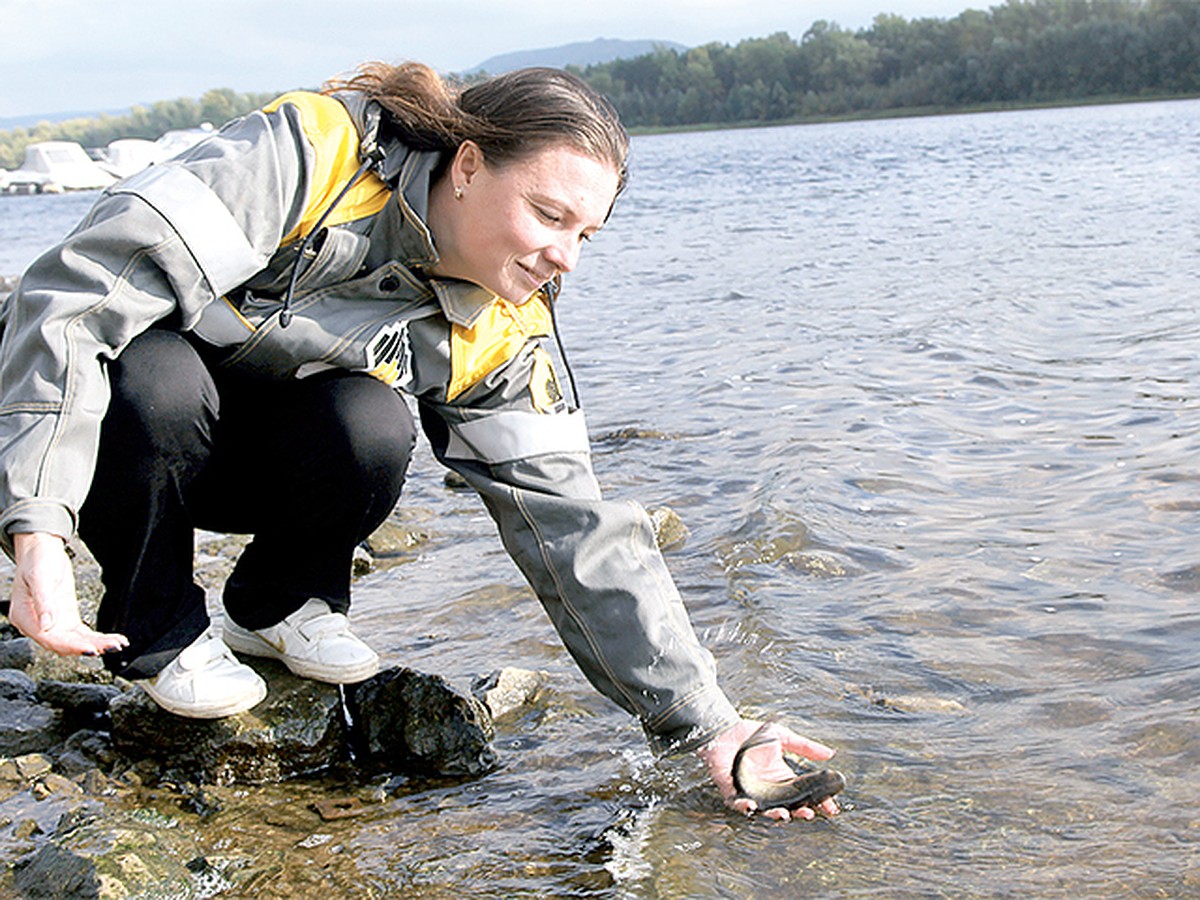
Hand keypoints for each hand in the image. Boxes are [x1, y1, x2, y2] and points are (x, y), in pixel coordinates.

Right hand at [8, 532, 128, 656]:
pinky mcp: (65, 619)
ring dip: (96, 644)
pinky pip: (81, 633)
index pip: (50, 638)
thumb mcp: (40, 577)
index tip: (90, 649)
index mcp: (26, 618)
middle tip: (112, 647)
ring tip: (117, 644)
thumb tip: (47, 626)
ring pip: (76, 640)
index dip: (70, 646)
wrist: (42, 548)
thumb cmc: (37, 560)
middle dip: (90, 646)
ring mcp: (53, 623)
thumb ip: (44, 602)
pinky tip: (111, 640)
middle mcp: (39, 625)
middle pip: (65, 643)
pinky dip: (96, 637)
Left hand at [696, 718, 839, 821]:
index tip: (832, 808)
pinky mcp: (732, 791)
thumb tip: (831, 754)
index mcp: (781, 777)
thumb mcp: (782, 737)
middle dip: (799, 813)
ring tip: (784, 815)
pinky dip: (744, 808)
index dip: (818, 802)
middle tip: (809, 814)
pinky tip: (752, 807)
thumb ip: (804, 746)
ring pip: (765, 811)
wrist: (724, 728)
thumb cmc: (752, 733)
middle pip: (788, 806)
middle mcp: (769, 788)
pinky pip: (738, 805)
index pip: (804, 794)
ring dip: (775, 816)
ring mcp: (751, 792)